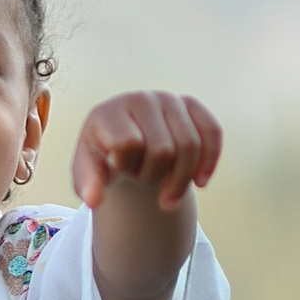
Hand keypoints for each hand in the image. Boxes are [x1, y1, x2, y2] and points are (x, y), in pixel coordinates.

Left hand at [70, 91, 223, 213]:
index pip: (128, 145)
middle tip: (141, 179)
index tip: (119, 171)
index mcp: (109, 112)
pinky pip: (212, 133)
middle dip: (153, 177)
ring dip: (179, 178)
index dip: (127, 167)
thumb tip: (94, 201)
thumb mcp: (88, 173)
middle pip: (163, 150)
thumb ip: (88, 185)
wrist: (124, 147)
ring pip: (190, 146)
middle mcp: (141, 99)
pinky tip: (200, 183)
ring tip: (165, 190)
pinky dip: (209, 162)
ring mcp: (169, 99)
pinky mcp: (192, 106)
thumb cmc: (105, 160)